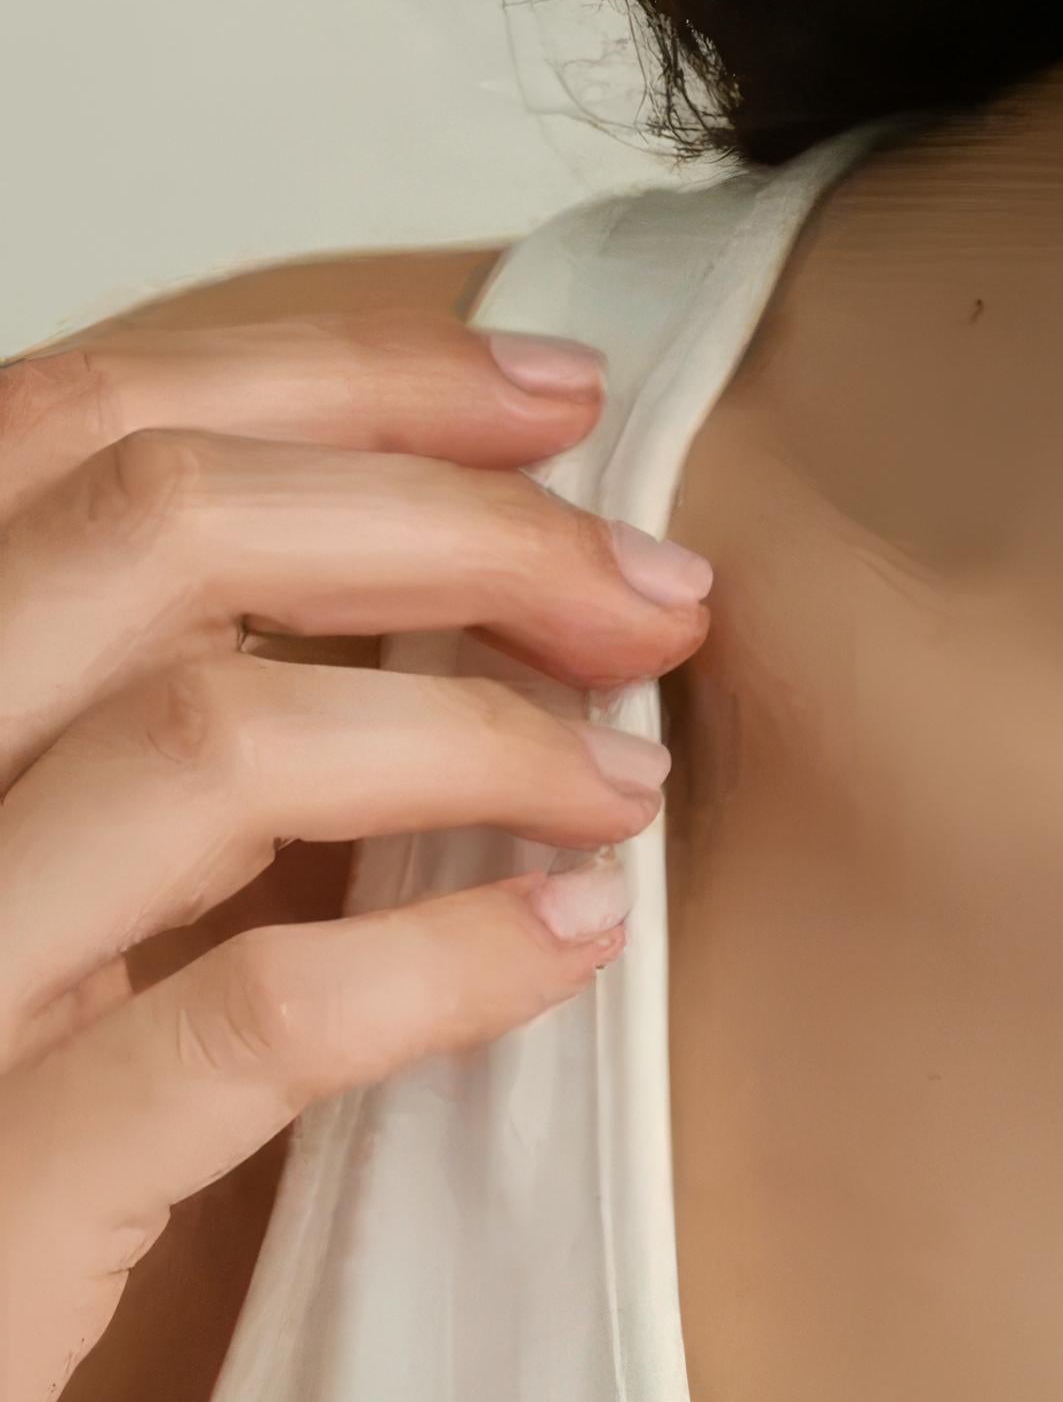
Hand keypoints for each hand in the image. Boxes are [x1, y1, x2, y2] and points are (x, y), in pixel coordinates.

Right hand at [0, 305, 711, 1401]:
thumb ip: (138, 734)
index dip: (339, 378)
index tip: (567, 399)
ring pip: (208, 737)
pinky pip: (240, 1023)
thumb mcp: (25, 890)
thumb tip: (435, 596)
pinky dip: (449, 958)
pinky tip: (576, 934)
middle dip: (459, 520)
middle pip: (155, 520)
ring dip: (482, 729)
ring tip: (633, 781)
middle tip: (660, 593)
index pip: (69, 421)